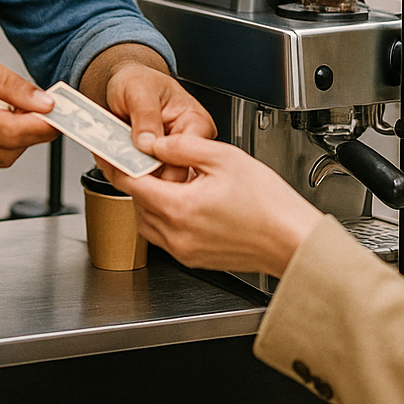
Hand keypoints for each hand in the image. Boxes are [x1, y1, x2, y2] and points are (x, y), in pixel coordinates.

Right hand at [0, 45, 57, 178]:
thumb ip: (11, 85)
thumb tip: (44, 102)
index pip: (12, 131)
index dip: (42, 126)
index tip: (58, 116)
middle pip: (11, 150)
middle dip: (30, 132)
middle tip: (31, 109)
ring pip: (2, 160)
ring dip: (13, 140)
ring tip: (0, 113)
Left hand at [98, 59, 215, 181]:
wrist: (122, 86)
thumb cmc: (136, 81)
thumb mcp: (138, 88)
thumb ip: (145, 113)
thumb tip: (147, 142)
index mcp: (195, 122)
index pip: (186, 153)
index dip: (160, 161)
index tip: (136, 160)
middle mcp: (188, 144)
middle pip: (174, 175)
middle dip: (145, 174)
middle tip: (118, 166)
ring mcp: (174, 158)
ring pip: (160, 184)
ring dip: (135, 180)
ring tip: (114, 165)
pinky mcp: (158, 168)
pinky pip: (147, 184)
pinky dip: (129, 180)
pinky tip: (115, 169)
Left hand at [108, 134, 320, 276]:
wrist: (293, 241)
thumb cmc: (270, 204)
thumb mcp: (224, 158)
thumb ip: (183, 147)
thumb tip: (155, 144)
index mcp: (179, 207)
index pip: (129, 183)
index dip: (115, 162)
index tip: (109, 149)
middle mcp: (176, 234)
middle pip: (137, 203)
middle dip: (137, 180)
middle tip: (146, 159)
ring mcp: (185, 250)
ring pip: (149, 221)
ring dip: (152, 199)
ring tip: (174, 179)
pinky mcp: (196, 258)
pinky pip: (166, 235)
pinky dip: (167, 216)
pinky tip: (189, 200)